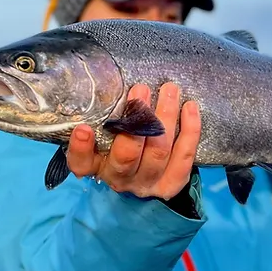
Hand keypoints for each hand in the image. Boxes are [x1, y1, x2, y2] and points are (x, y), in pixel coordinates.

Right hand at [65, 82, 201, 199]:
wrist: (146, 171)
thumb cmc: (120, 140)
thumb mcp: (104, 132)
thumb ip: (103, 117)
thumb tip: (104, 87)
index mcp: (96, 166)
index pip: (81, 163)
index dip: (81, 148)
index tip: (83, 128)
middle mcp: (119, 179)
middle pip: (128, 155)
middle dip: (137, 120)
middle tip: (141, 90)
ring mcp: (146, 183)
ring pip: (158, 151)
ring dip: (165, 117)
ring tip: (169, 90)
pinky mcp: (171, 184)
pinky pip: (184, 157)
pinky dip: (190, 131)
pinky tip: (189, 107)